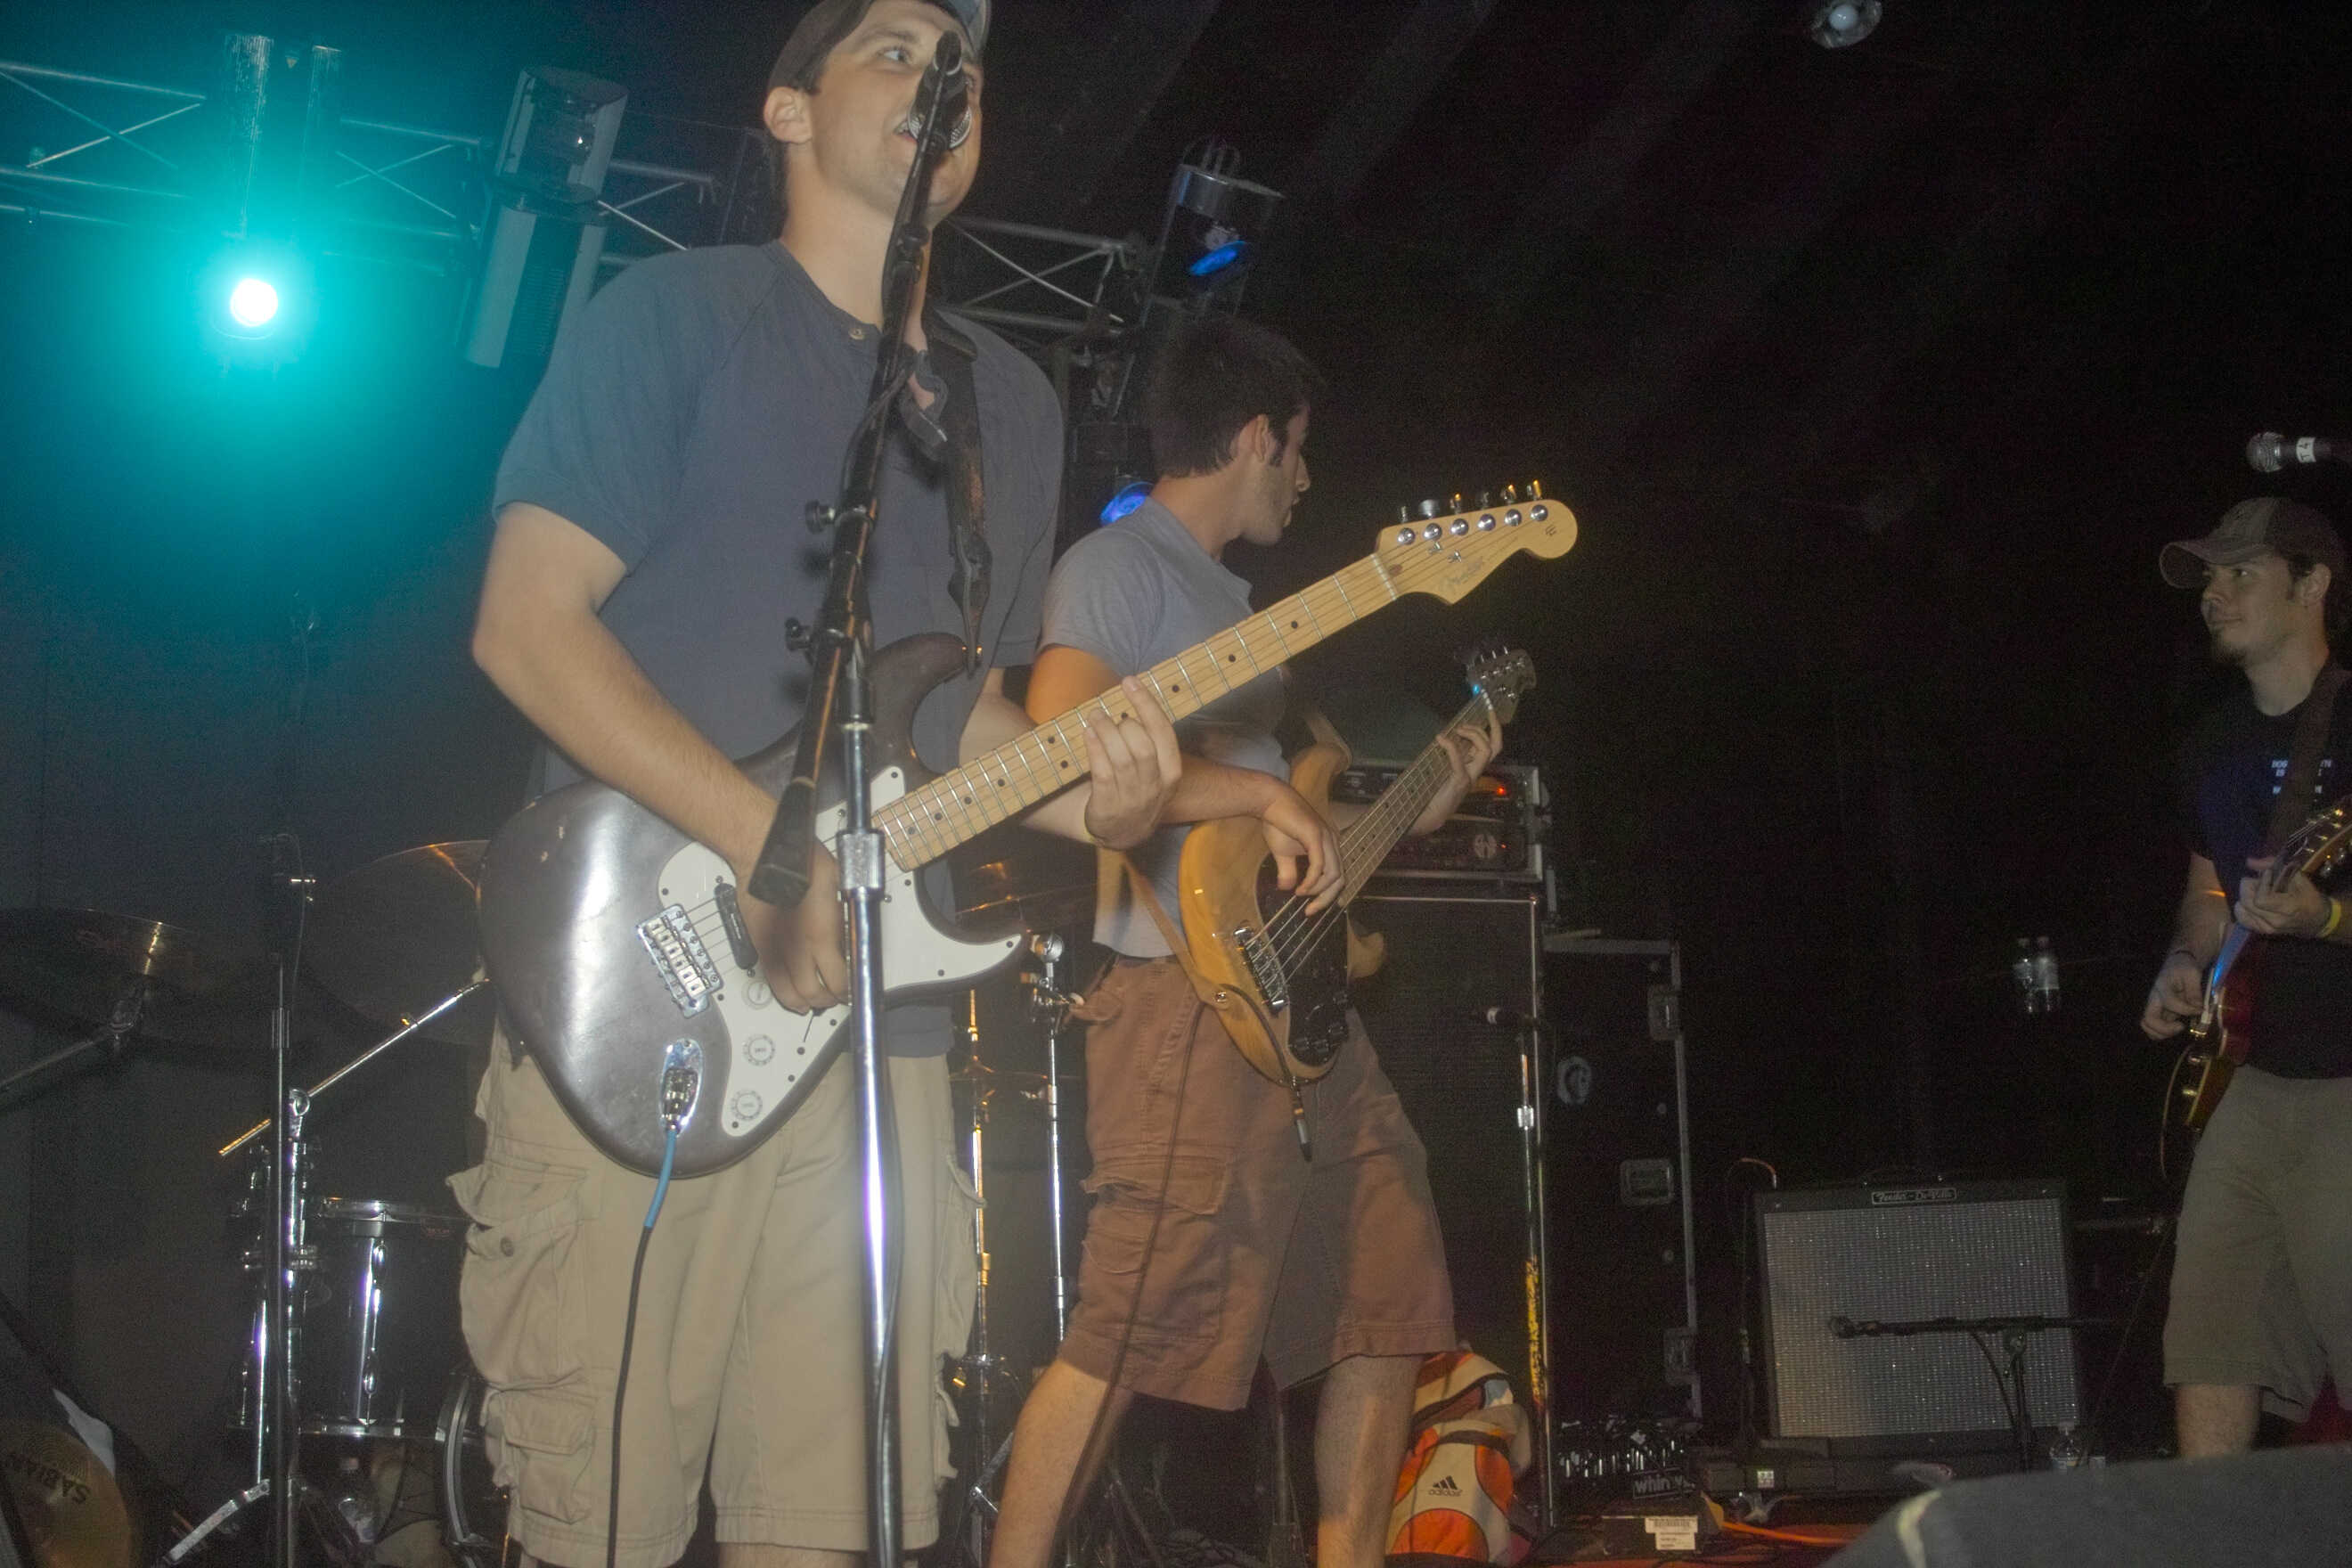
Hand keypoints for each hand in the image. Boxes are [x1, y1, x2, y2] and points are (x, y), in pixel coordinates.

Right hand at [733, 843, 847, 1012]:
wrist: (764, 855)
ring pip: (790, 994)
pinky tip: (791, 997)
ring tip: (814, 1002)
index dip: (847, 989)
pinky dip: (784, 994)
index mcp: (822, 935)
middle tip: (836, 997)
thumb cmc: (802, 862)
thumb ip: (843, 917)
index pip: (839, 980)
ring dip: (805, 1002)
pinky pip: (772, 980)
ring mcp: (776, 950)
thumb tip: (848, 935)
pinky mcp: (759, 946)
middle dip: (828, 1000)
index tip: (852, 987)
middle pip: (815, 993)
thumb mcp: (839, 887)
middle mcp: (798, 949)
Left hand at [1080, 677, 1183, 850]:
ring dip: (1106, 732)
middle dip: (1125, 722)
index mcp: (1171, 772)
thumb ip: (1150, 740)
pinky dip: (1095, 750)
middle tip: (1106, 710)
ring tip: (1095, 716)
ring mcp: (1133, 798)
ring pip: (1122, 759)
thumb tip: (1134, 696)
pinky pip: (1103, 773)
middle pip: (1144, 746)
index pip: (1164, 732)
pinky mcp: (1109, 806)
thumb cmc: (1138, 789)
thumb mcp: (1157, 771)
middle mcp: (1156, 786)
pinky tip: (1088, 734)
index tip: (1131, 681)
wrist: (1122, 831)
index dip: (1147, 704)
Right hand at [1259, 782, 1342, 913]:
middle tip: (1310, 910)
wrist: (1270, 801)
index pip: (1337, 876)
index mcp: (1329, 845)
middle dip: (1326, 898)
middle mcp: (1333, 842)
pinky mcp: (1316, 835)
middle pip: (1340, 878)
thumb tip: (1286, 889)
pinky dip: (1313, 880)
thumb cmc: (1277, 823)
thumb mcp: (1283, 854)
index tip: (1310, 908)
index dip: (1326, 895)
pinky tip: (1301, 888)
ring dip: (1319, 890)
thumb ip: (1288, 872)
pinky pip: (1320, 865)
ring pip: (1334, 874)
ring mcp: (1326, 838)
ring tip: (1302, 895)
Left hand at [1408, 706, 1505, 836]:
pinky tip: (1440, 739)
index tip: (1490, 713)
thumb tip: (1449, 735)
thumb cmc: (1437, 793)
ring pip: (1485, 751)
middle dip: (1481, 730)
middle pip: (1493, 747)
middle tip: (1462, 726)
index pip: (1494, 746)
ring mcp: (1470, 777)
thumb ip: (1453, 755)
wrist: (1432, 815)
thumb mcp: (1447, 770)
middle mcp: (1476, 772)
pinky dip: (1450, 746)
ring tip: (1456, 730)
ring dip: (1472, 735)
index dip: (1495, 729)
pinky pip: (1459, 760)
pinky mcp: (1459, 781)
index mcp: (1475, 768)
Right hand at [2140, 949, 2207, 1039]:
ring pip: (2148, 1026)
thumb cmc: (2184, 967)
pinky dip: (2163, 1032)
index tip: (2201, 1010)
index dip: (2187, 1009)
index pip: (2170, 1002)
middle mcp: (2154, 999)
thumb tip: (2198, 1008)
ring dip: (2162, 1033)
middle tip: (2182, 1026)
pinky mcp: (2159, 1012)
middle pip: (2148, 1019)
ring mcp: (2155, 1006)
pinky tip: (2176, 1028)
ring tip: (2178, 1028)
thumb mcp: (2192, 974)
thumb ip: (2194, 992)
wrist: (2177, 964)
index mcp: (2162, 987)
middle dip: (2166, 1029)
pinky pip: (2154, 1027)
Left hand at [2235, 856, 2331, 937]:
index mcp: (2287, 909)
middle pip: (2247, 902)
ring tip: (2257, 890)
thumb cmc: (2308, 897)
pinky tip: (2251, 901)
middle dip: (2250, 886)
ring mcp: (2267, 928)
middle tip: (2260, 880)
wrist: (2316, 920)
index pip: (2260, 899)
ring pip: (2242, 909)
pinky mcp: (2261, 930)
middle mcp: (2275, 921)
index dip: (2260, 883)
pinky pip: (2242, 918)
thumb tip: (2249, 861)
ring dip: (2246, 895)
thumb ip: (2274, 867)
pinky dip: (2243, 907)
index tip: (2268, 874)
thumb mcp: (2298, 878)